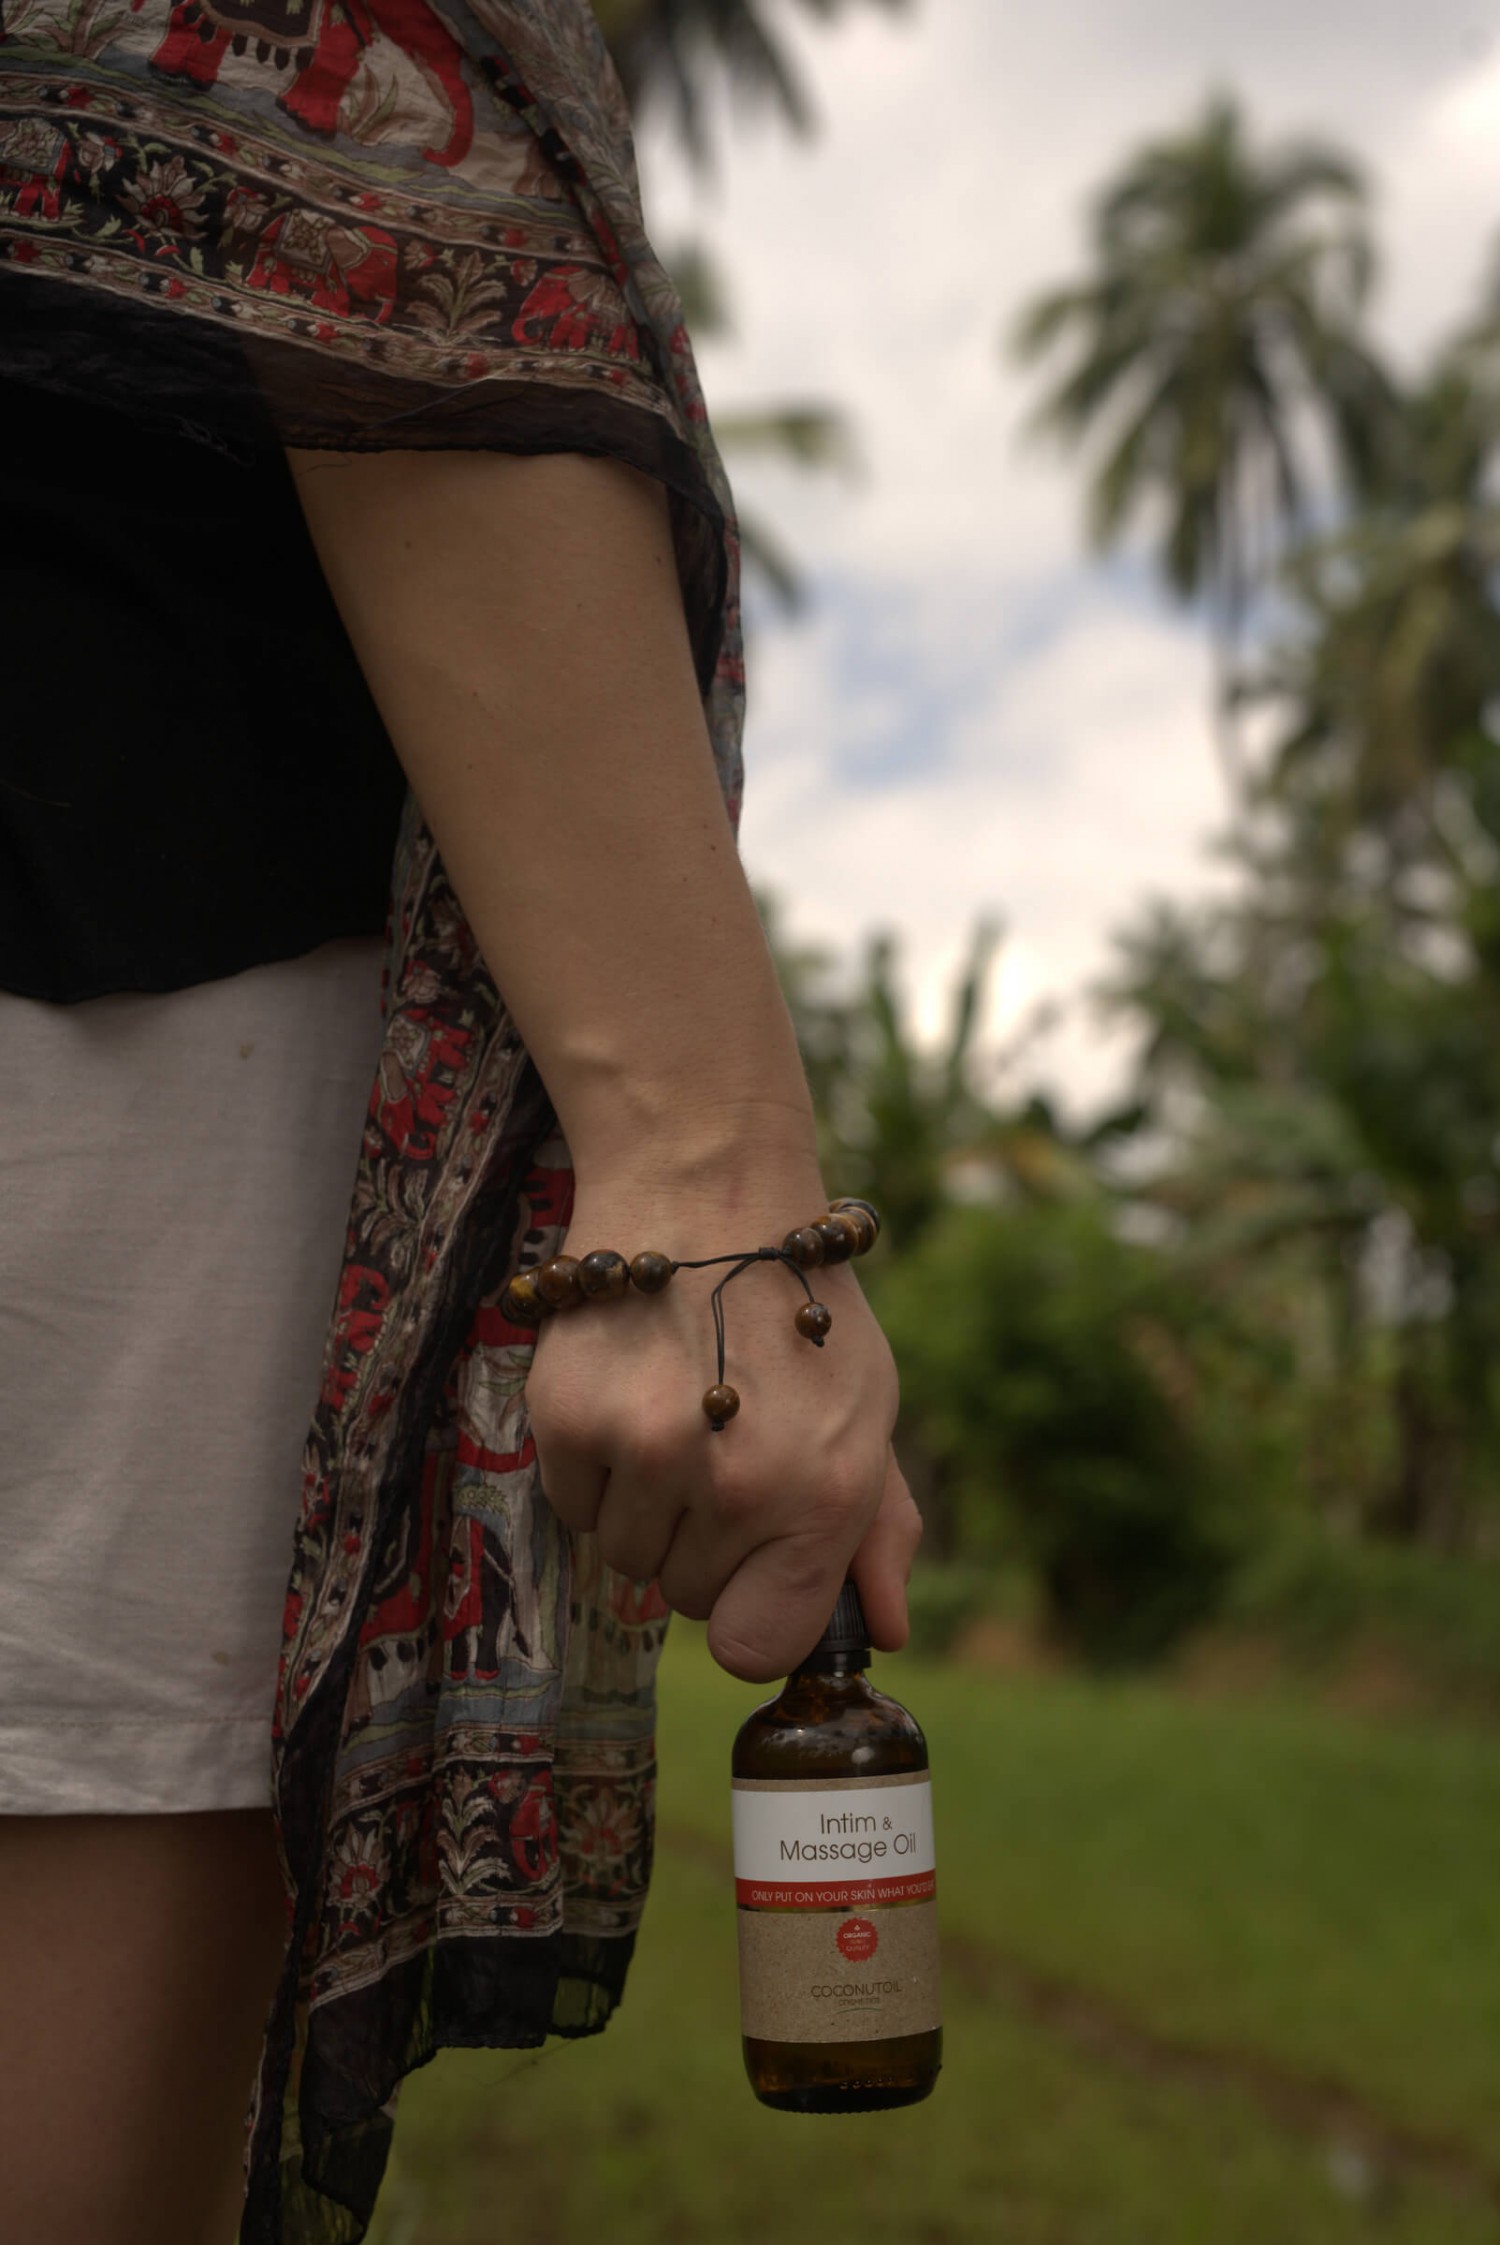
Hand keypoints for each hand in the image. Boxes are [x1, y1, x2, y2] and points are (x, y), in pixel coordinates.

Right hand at [523, 1174, 922, 1680]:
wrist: (706, 1192)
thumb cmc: (796, 1310)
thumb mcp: (866, 1409)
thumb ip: (879, 1531)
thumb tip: (885, 1632)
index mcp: (826, 1494)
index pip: (758, 1646)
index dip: (749, 1614)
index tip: (749, 1572)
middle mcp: (737, 1484)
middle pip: (686, 1596)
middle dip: (700, 1539)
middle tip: (717, 1446)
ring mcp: (649, 1452)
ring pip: (623, 1555)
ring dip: (644, 1505)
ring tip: (674, 1413)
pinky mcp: (572, 1420)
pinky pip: (573, 1505)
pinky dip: (594, 1469)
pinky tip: (629, 1395)